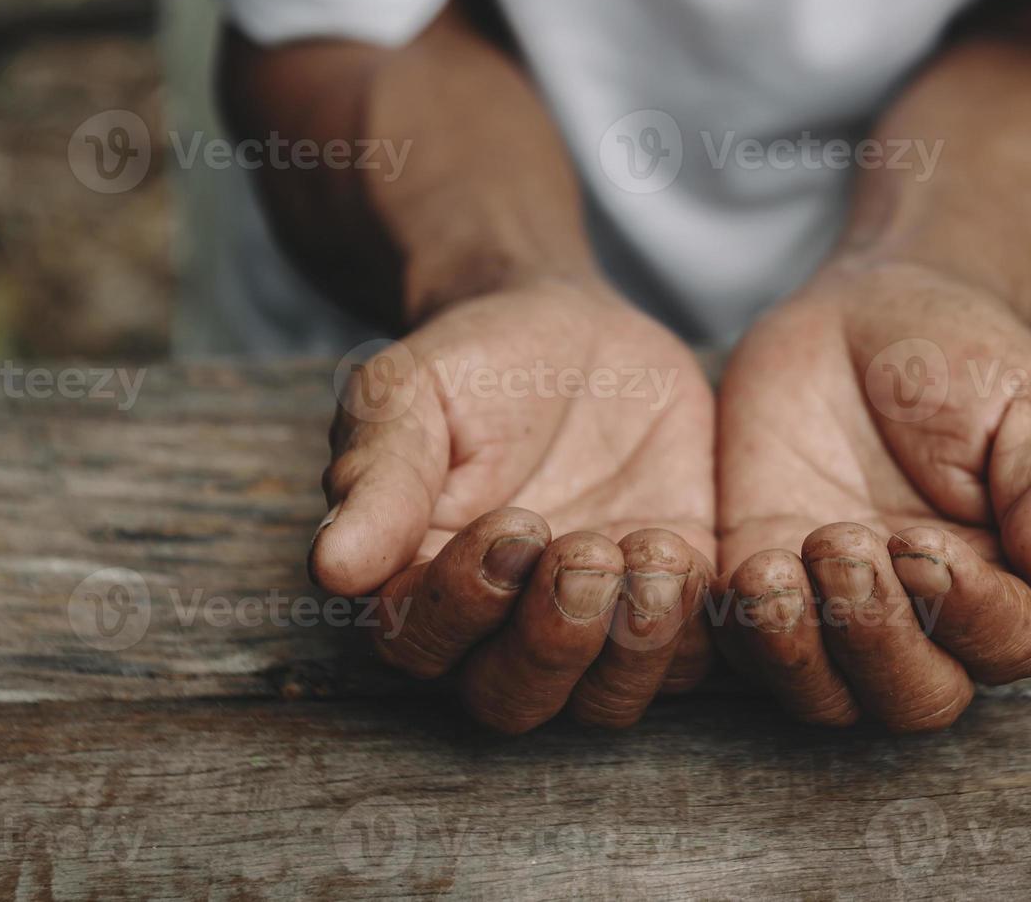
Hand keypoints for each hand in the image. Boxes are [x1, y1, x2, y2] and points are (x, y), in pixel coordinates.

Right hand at [310, 278, 715, 732]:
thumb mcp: (408, 393)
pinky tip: (691, 553)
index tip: (514, 521)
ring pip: (605, 701)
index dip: (464, 601)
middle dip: (554, 640)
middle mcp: (501, 627)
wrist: (570, 328)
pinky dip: (698, 626)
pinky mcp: (669, 601)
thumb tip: (333, 568)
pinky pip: (691, 658)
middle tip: (585, 548)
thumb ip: (379, 474)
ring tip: (652, 549)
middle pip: (513, 699)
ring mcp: (592, 624)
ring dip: (632, 646)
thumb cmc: (471, 365)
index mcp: (416, 584)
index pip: (421, 642)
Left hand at [714, 259, 1030, 730]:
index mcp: (1014, 579)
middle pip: (918, 698)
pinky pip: (748, 653)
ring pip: (832, 698)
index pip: (1009, 645)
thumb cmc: (962, 355)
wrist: (861, 310)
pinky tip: (746, 567)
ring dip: (803, 649)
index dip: (968, 612)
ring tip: (783, 562)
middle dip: (879, 640)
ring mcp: (839, 609)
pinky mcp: (763, 585)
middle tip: (846, 543)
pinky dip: (743, 631)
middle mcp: (928, 616)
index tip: (922, 540)